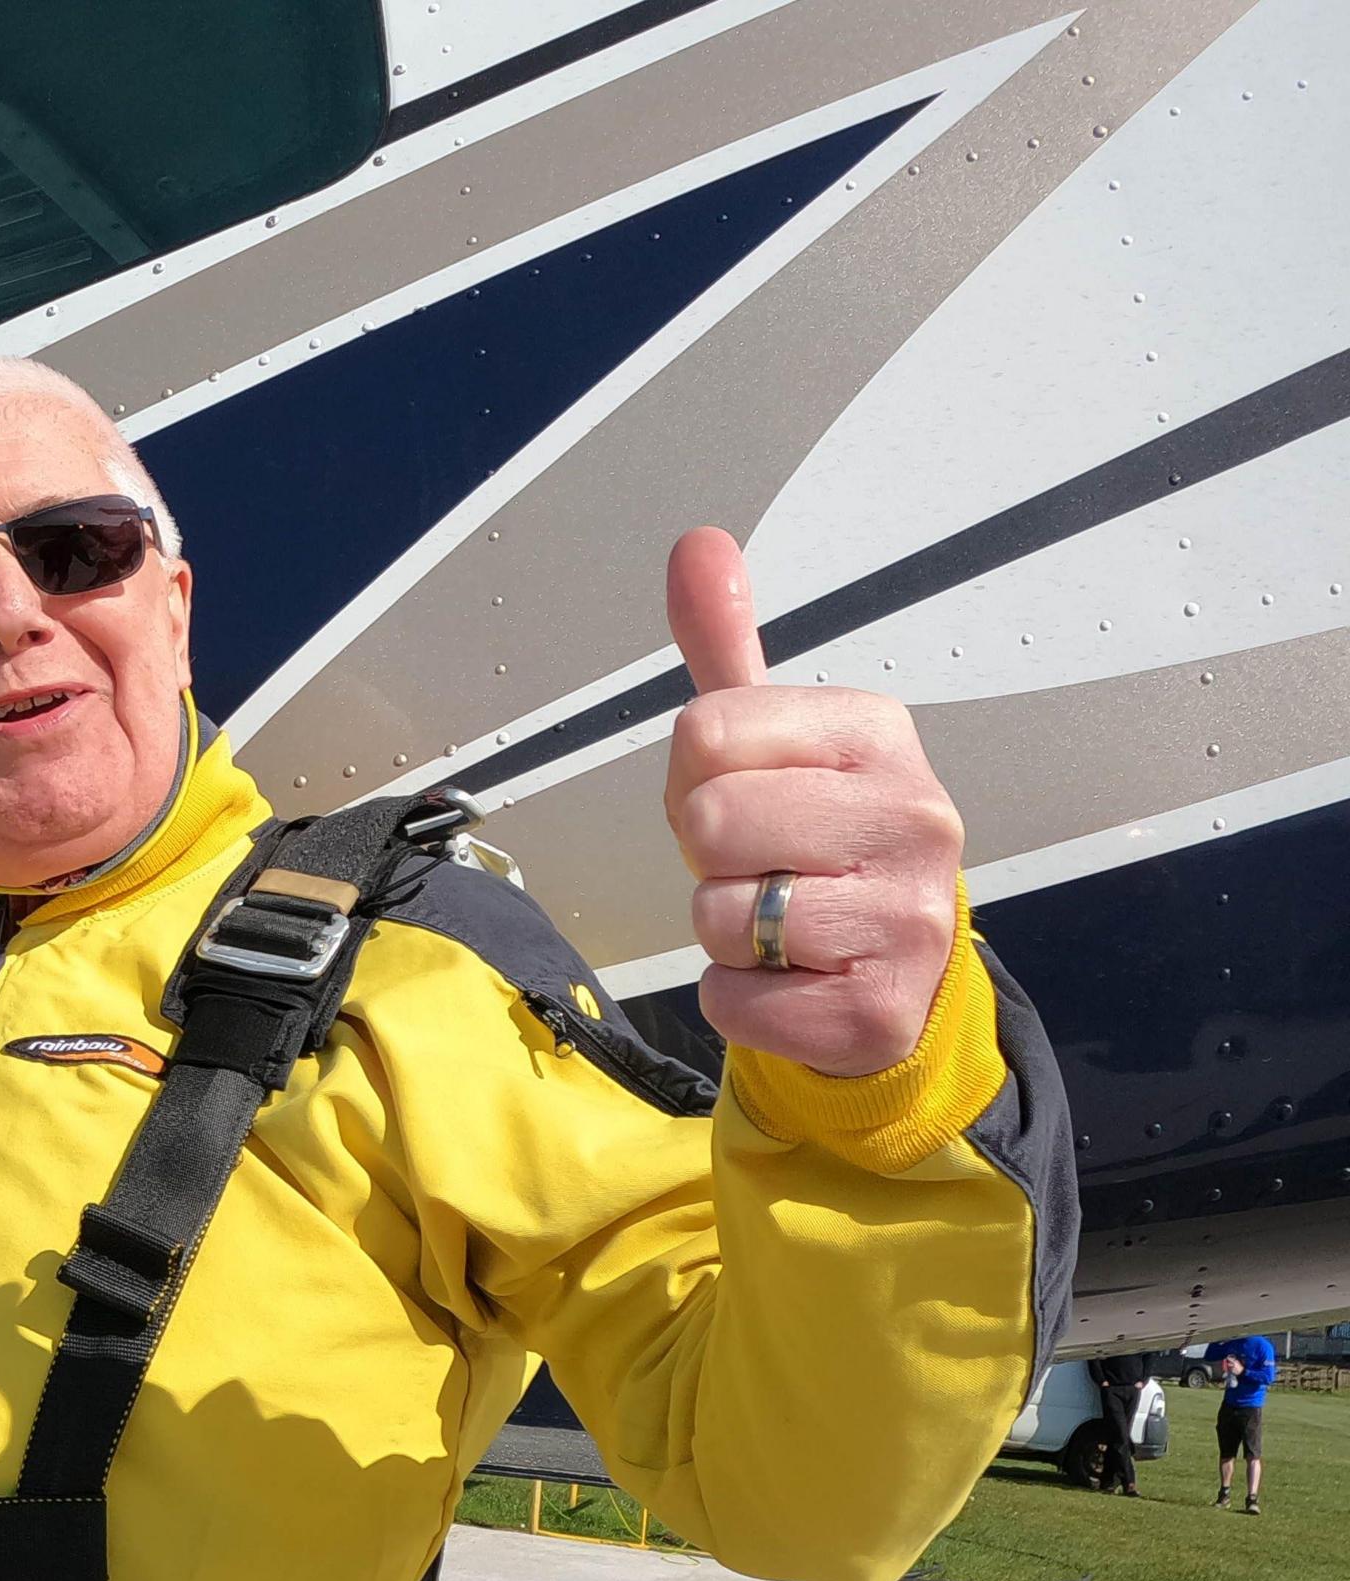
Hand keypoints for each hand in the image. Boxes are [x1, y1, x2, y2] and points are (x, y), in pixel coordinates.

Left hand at [662, 529, 965, 1076]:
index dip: (696, 777)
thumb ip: (728, 645)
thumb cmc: (813, 843)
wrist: (888, 974)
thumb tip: (697, 541)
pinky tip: (796, 982)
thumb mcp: (772, 740)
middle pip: (710, 820)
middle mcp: (914, 815)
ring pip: (719, 916)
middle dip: (712, 858)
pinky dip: (740, 1000)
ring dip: (726, 934)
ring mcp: (908, 917)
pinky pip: (732, 999)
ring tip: (785, 926)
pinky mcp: (877, 1009)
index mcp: (879, 732)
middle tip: (765, 867)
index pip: (704, 730)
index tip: (754, 797)